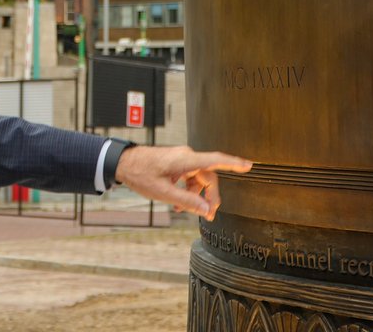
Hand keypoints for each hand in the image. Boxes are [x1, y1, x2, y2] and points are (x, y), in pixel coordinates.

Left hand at [114, 145, 251, 220]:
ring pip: (199, 179)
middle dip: (210, 197)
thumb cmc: (141, 174)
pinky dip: (188, 191)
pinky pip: (189, 178)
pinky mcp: (176, 163)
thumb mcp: (163, 193)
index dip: (233, 164)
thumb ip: (186, 201)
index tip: (249, 165)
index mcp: (186, 160)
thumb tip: (205, 210)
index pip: (215, 160)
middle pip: (208, 177)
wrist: (123, 163)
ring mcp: (182, 159)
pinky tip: (180, 205)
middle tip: (209, 216)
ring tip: (185, 212)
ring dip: (196, 196)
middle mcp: (187, 157)